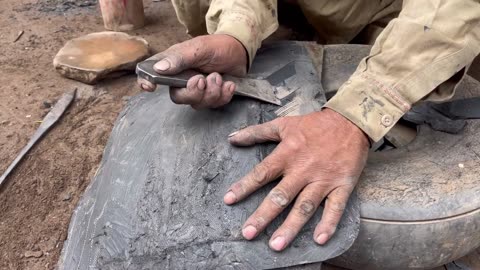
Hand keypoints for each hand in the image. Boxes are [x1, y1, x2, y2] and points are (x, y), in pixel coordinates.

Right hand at [137, 34, 246, 108]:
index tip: (151, 87)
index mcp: (173, 65)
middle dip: (193, 93)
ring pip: (197, 103)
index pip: (151, 75)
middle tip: (203, 79)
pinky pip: (214, 105)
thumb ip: (179, 58)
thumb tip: (159, 68)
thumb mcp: (198, 48)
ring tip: (218, 77)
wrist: (239, 52)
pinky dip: (223, 96)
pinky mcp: (211, 97)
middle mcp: (181, 80)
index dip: (146, 83)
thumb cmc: (217, 46)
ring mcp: (196, 90)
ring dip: (212, 92)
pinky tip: (229, 84)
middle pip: (178, 97)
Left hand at [225, 109, 368, 250]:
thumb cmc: (315, 125)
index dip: (244, 186)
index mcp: (287, 154)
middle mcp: (303, 169)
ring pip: (304, 206)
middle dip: (263, 215)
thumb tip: (232, 138)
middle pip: (280, 196)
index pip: (262, 173)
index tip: (229, 200)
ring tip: (276, 244)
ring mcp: (323, 179)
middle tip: (248, 233)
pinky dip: (328, 224)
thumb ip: (257, 132)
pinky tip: (319, 239)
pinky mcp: (342, 185)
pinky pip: (335, 207)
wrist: (350, 121)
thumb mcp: (284, 124)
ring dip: (290, 227)